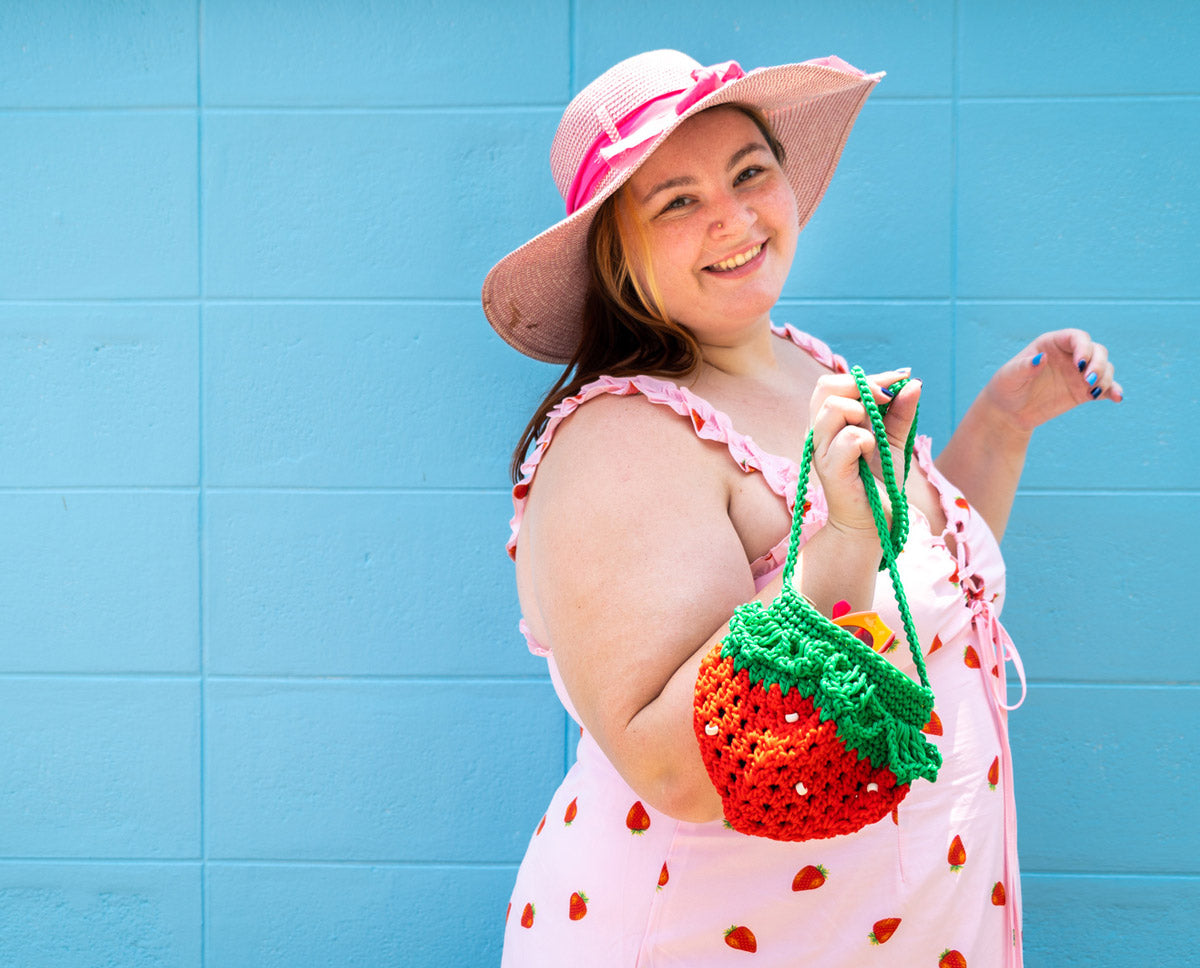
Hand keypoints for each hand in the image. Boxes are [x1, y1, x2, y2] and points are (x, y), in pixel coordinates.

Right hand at [808, 369, 921, 534]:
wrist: (875, 522)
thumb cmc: (879, 482)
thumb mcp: (894, 440)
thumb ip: (900, 412)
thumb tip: (913, 381)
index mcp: (829, 423)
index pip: (836, 383)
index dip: (869, 377)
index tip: (900, 378)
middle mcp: (819, 433)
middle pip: (826, 387)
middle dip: (862, 386)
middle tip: (887, 400)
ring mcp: (821, 450)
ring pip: (834, 407)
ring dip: (862, 414)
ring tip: (874, 437)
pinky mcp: (831, 469)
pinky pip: (848, 438)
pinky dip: (867, 440)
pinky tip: (872, 453)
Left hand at [982, 329, 1122, 432]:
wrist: (1009, 411)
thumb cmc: (1006, 387)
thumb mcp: (1010, 376)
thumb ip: (1025, 367)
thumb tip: (1041, 358)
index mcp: (1052, 344)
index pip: (1077, 337)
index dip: (1083, 347)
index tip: (1079, 364)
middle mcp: (1070, 355)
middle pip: (1096, 351)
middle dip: (1098, 364)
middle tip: (1089, 381)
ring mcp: (1078, 373)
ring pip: (1104, 368)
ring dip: (1106, 378)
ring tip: (1094, 392)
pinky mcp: (1084, 391)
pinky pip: (1105, 388)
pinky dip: (1113, 391)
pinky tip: (1117, 397)